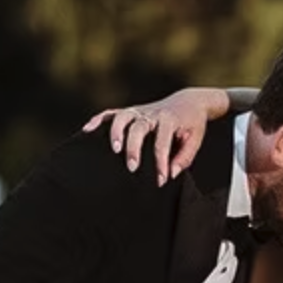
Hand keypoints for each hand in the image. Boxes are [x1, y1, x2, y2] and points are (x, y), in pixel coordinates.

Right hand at [83, 88, 228, 184]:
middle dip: (133, 148)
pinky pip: (110, 113)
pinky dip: (98, 120)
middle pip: (138, 127)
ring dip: (115, 132)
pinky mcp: (131, 111)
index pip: (162, 142)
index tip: (161, 180)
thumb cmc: (192, 125)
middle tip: (132, 168)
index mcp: (169, 119)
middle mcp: (152, 113)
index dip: (161, 162)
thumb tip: (171, 174)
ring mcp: (139, 111)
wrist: (189, 102)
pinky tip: (87, 130)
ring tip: (113, 150)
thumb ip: (184, 157)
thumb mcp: (195, 140)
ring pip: (122, 117)